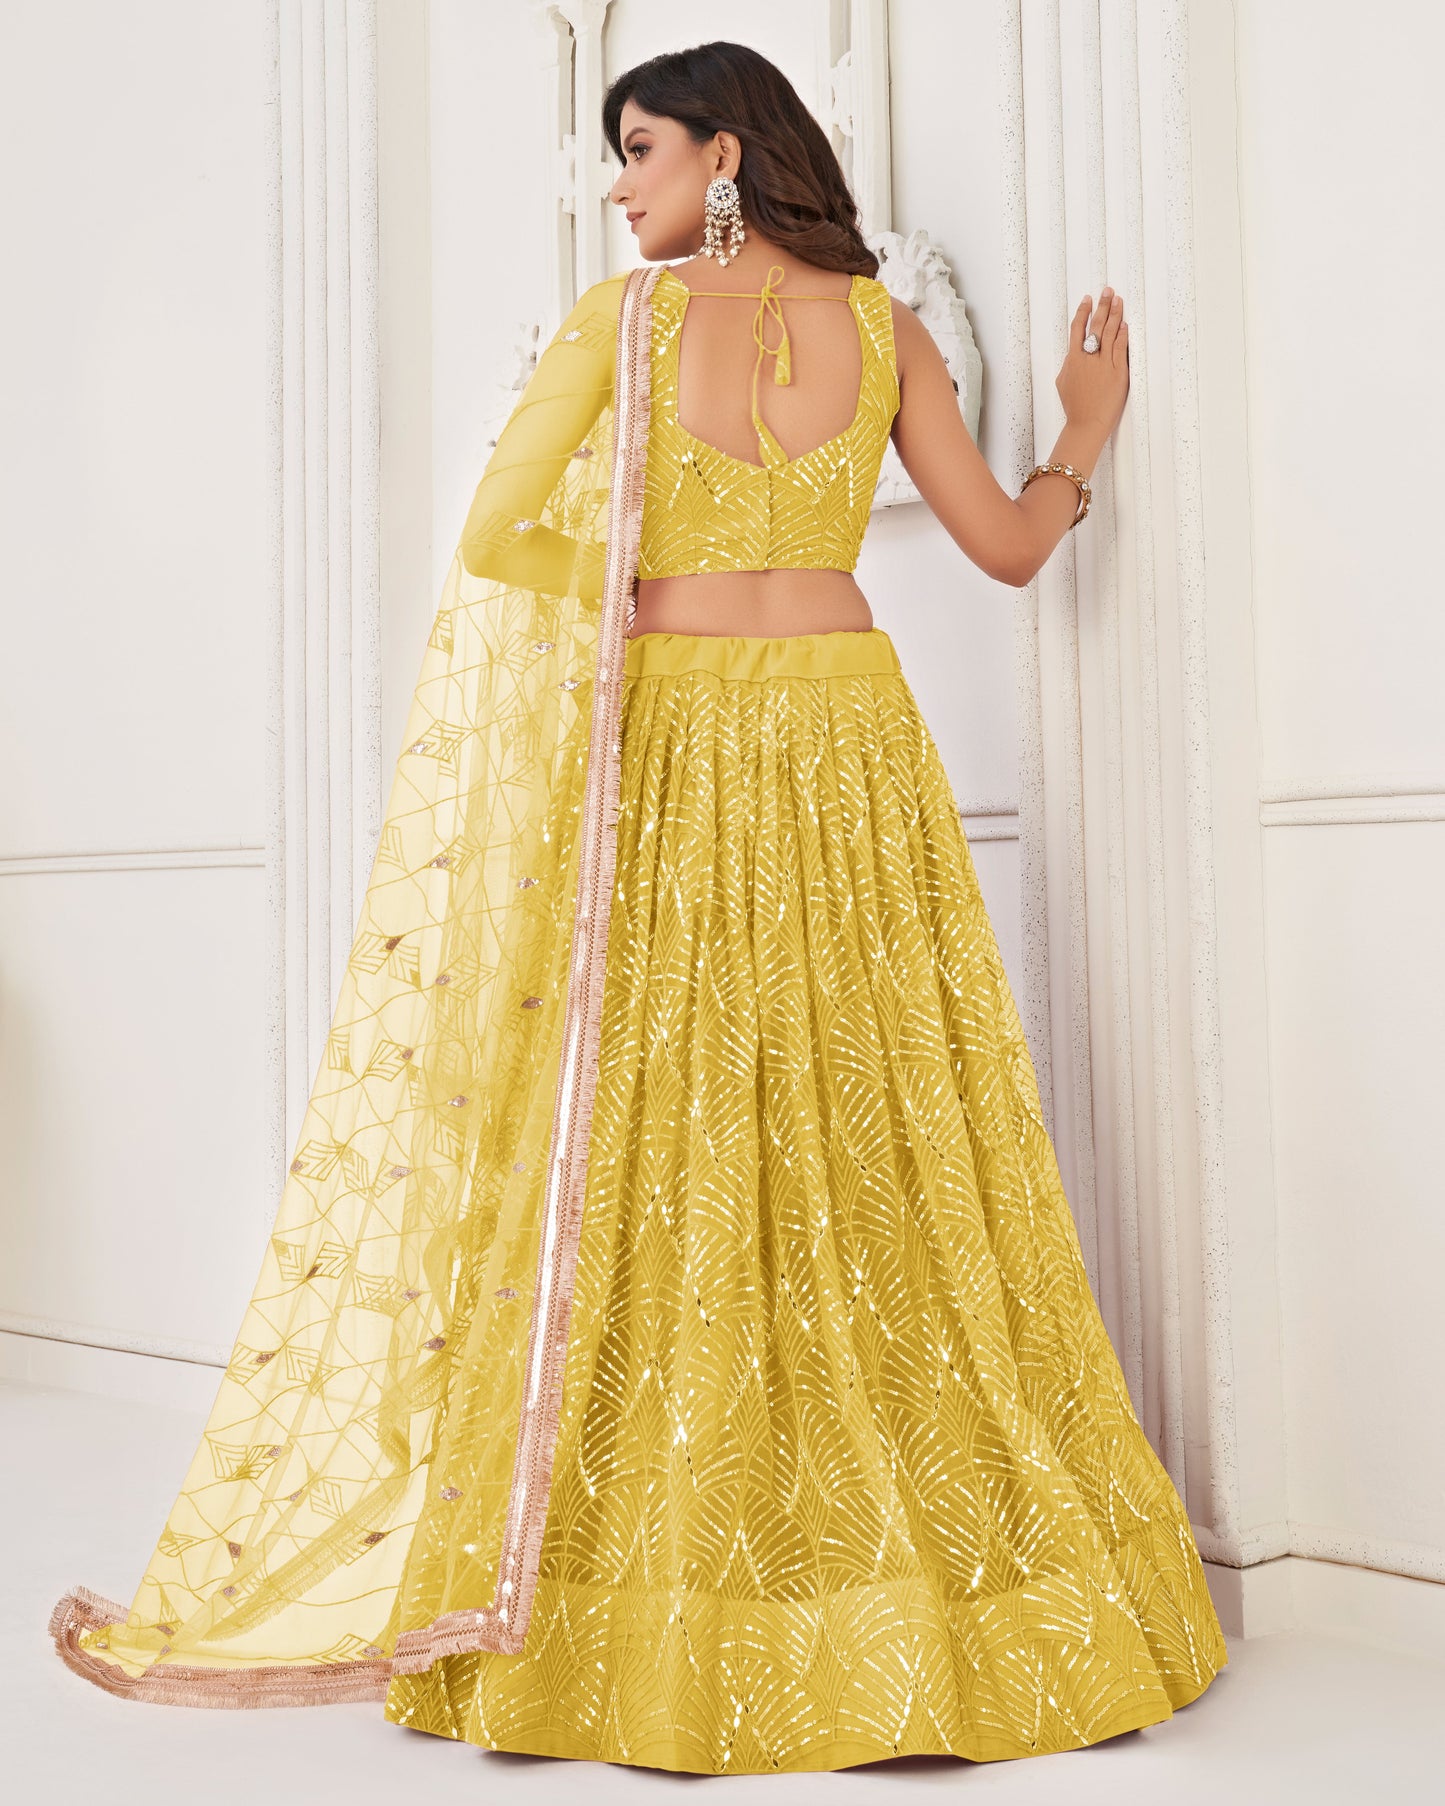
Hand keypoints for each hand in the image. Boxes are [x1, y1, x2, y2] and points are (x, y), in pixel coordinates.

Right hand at [1056, 287, 1129, 438]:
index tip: (1087, 299)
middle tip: (1107, 290)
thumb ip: (1068, 364)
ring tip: (1119, 300)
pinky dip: (1123, 334)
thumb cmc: (1075, 407)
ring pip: (1110, 333)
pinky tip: (1125, 323)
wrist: (1087, 424)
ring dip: (1115, 314)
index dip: (1082, 312)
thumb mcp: (1063, 383)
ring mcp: (1103, 364)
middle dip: (1102, 305)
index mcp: (1072, 359)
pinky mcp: (1118, 372)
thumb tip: (1073, 353)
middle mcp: (1088, 358)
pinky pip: (1120, 348)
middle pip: (1095, 325)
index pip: (1077, 329)